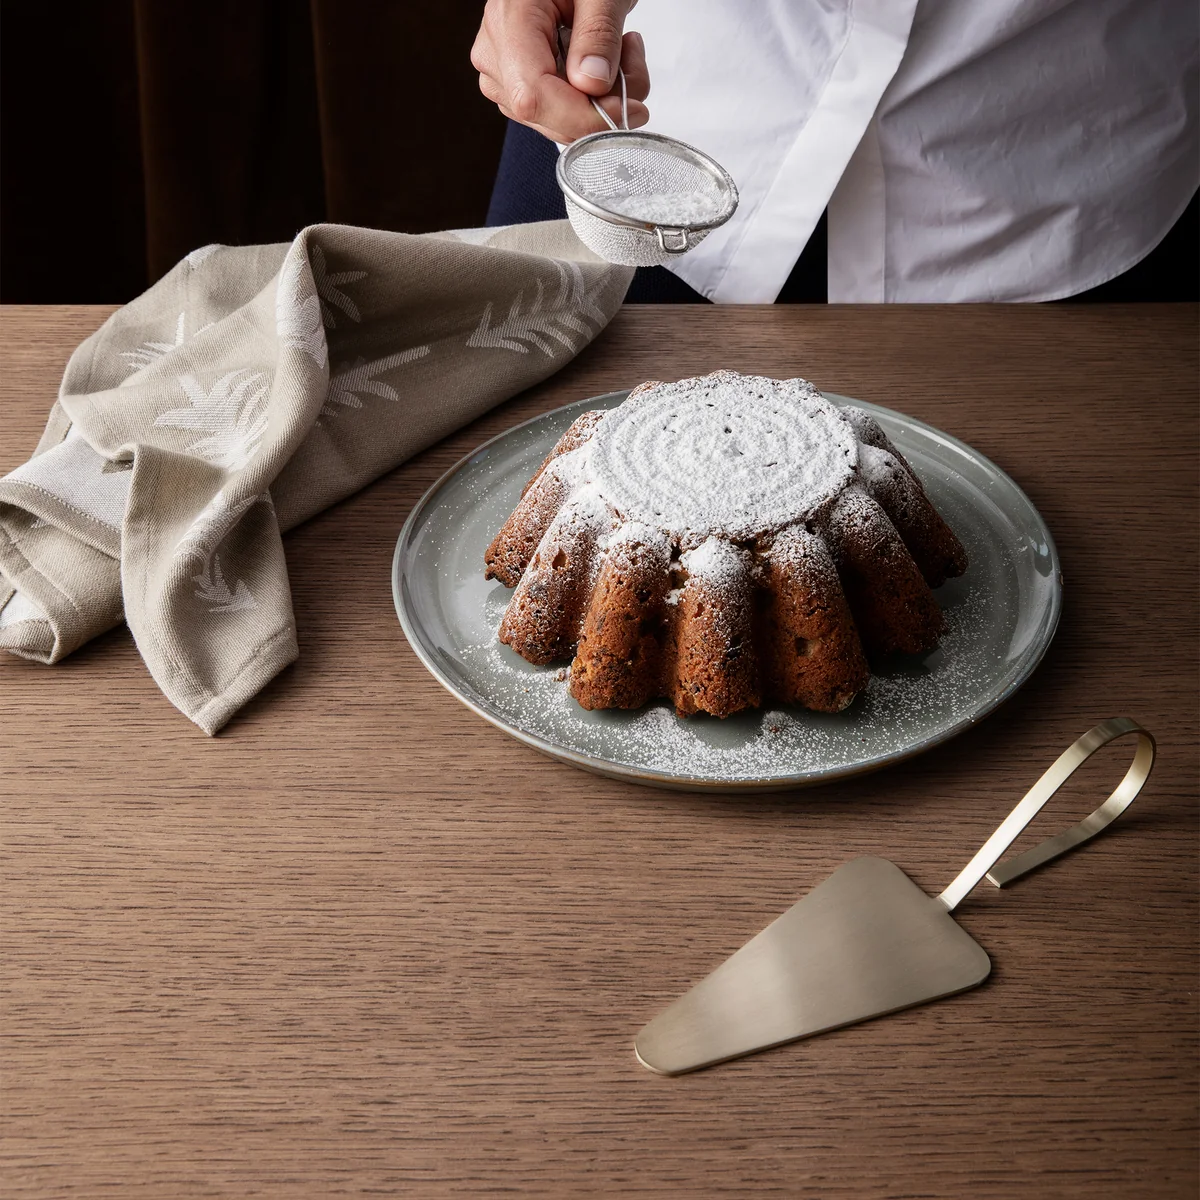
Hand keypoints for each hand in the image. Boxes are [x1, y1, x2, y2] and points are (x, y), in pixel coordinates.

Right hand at [471, 0, 649, 143]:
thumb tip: (592, 84)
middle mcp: (497, 56)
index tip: (627, 107)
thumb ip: (599, 33)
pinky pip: (560, 117)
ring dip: (603, 102)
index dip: (582, 115)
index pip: (533, 96)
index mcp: (509, 22)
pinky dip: (593, 101)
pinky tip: (602, 65)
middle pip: (548, 116)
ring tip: (621, 53)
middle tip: (633, 64)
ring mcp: (504, 77)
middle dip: (602, 106)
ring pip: (558, 123)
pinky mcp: (519, 89)